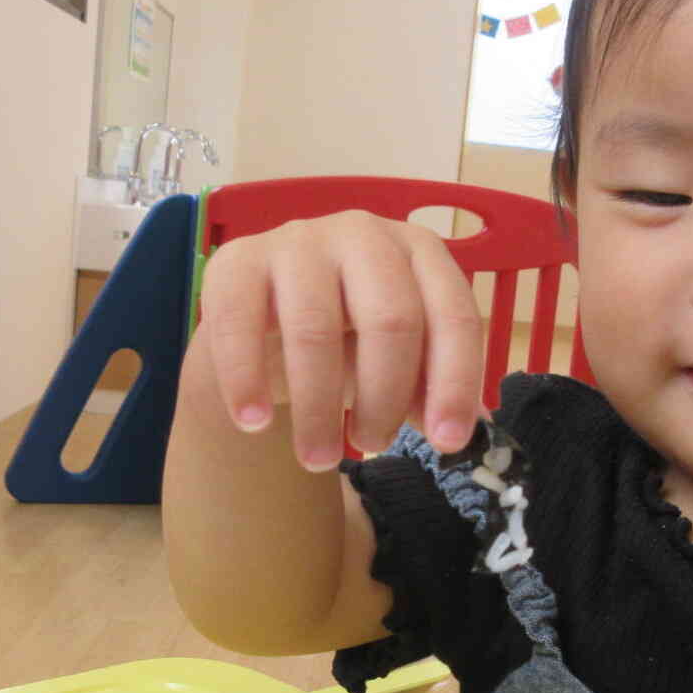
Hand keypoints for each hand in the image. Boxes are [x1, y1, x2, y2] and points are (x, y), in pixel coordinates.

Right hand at [196, 212, 485, 469]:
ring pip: (315, 329)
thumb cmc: (345, 338)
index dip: (454, 382)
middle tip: (374, 444)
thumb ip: (427, 389)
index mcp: (419, 252)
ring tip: (316, 458)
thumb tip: (455, 433)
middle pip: (391, 320)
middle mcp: (364, 233)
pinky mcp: (237, 260)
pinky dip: (246, 380)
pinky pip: (240, 323)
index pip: (452, 314)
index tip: (446, 443)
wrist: (262, 319)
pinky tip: (253, 422)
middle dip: (385, 398)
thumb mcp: (394, 362)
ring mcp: (298, 240)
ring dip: (318, 408)